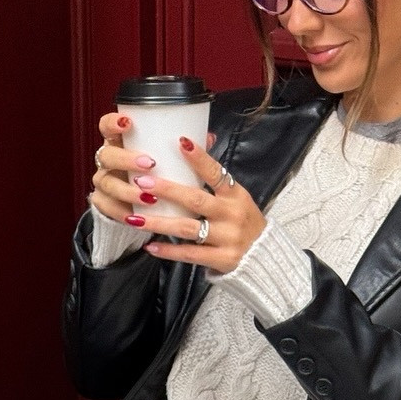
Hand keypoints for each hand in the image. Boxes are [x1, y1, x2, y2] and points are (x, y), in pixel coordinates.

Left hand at [90, 116, 265, 274]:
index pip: (216, 172)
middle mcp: (232, 214)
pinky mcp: (222, 259)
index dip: (199, 158)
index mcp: (236, 194)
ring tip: (134, 218)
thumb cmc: (244, 222)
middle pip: (195, 200)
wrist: (266, 257)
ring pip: (187, 228)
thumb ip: (216, 178)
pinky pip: (191, 255)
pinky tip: (151, 246)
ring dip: (159, 223)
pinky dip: (170, 250)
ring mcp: (227, 238)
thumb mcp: (237, 197)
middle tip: (141, 182)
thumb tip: (198, 140)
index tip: (180, 142)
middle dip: (167, 190)